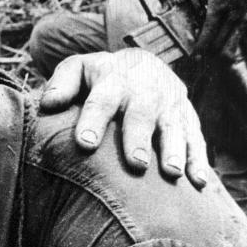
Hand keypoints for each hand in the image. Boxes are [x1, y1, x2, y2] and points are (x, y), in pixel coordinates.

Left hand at [40, 48, 208, 187]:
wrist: (140, 64)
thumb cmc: (99, 77)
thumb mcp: (78, 70)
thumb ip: (62, 84)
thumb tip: (48, 104)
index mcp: (113, 80)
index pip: (100, 100)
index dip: (93, 121)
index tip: (85, 144)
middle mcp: (144, 91)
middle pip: (141, 114)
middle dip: (139, 138)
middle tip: (136, 163)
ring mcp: (169, 105)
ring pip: (174, 126)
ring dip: (173, 150)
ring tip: (171, 173)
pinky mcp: (187, 117)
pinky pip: (196, 138)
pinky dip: (198, 160)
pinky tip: (196, 183)